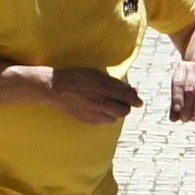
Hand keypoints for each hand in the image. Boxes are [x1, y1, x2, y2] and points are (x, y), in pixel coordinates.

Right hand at [17, 63, 140, 123]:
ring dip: (116, 112)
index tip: (139, 102)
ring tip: (111, 105)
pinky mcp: (87, 119)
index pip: (126, 97)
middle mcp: (99, 102)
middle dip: (127, 107)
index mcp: (102, 88)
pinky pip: (103, 121)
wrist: (55, 88)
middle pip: (123, 111)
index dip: (135, 100)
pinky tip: (102, 109)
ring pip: (114, 118)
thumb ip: (114, 82)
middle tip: (125, 103)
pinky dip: (106, 116)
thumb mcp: (96, 73)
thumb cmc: (76, 76)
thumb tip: (129, 89)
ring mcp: (93, 112)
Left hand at [167, 57, 194, 121]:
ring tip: (193, 118)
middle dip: (187, 107)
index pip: (178, 83)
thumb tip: (174, 119)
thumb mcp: (180, 89)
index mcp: (182, 67)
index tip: (177, 110)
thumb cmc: (189, 83)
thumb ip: (175, 103)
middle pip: (190, 89)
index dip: (177, 98)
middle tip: (185, 119)